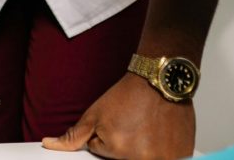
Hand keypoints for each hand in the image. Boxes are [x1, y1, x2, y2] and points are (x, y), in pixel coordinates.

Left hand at [43, 74, 194, 158]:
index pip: (102, 153)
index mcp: (118, 152)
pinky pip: (165, 158)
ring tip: (146, 128)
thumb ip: (74, 136)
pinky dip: (161, 148)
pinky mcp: (182, 156)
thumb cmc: (129, 96)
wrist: (160, 81)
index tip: (118, 125)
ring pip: (143, 159)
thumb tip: (50, 145)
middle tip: (132, 125)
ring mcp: (166, 159)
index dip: (107, 138)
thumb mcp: (94, 115)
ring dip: (144, 148)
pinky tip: (160, 133)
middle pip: (123, 159)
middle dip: (124, 146)